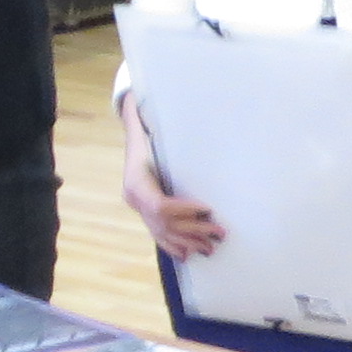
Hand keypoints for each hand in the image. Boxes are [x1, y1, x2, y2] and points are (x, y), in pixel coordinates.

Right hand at [118, 99, 225, 259]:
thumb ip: (137, 116)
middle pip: (167, 224)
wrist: (131, 153)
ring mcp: (142, 215)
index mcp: (136, 185)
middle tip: (220, 231)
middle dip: (194, 230)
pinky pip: (161, 239)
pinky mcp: (149, 220)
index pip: (160, 205)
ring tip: (212, 248)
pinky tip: (188, 256)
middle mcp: (137, 203)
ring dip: (190, 242)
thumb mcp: (140, 130)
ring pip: (166, 235)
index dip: (182, 210)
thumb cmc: (142, 140)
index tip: (206, 208)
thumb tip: (131, 95)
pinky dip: (175, 248)